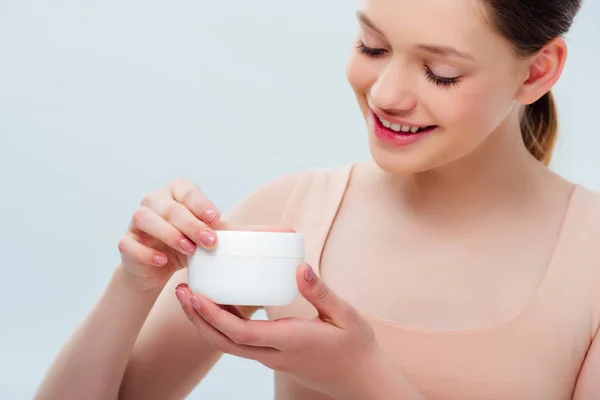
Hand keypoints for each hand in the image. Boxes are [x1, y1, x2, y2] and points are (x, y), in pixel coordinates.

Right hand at [117, 179, 220, 291]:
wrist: (160, 269)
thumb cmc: (188, 244)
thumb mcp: (207, 236)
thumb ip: (225, 232)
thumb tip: (255, 233)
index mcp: (176, 192)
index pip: (187, 191)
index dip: (201, 204)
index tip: (215, 219)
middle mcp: (154, 200)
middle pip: (170, 207)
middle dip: (192, 225)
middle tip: (210, 242)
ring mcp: (136, 221)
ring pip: (145, 218)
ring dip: (169, 234)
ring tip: (189, 250)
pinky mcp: (125, 242)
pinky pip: (129, 243)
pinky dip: (146, 252)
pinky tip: (162, 260)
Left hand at [175, 263, 392, 397]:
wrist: (361, 380)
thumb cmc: (356, 347)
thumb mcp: (345, 315)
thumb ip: (320, 292)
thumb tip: (299, 267)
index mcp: (291, 341)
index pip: (242, 333)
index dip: (214, 315)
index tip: (196, 294)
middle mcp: (275, 354)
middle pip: (225, 342)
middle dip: (198, 318)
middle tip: (181, 292)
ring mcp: (273, 359)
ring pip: (229, 346)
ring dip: (206, 324)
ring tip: (191, 298)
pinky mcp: (275, 359)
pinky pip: (240, 345)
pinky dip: (223, 328)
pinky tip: (219, 309)